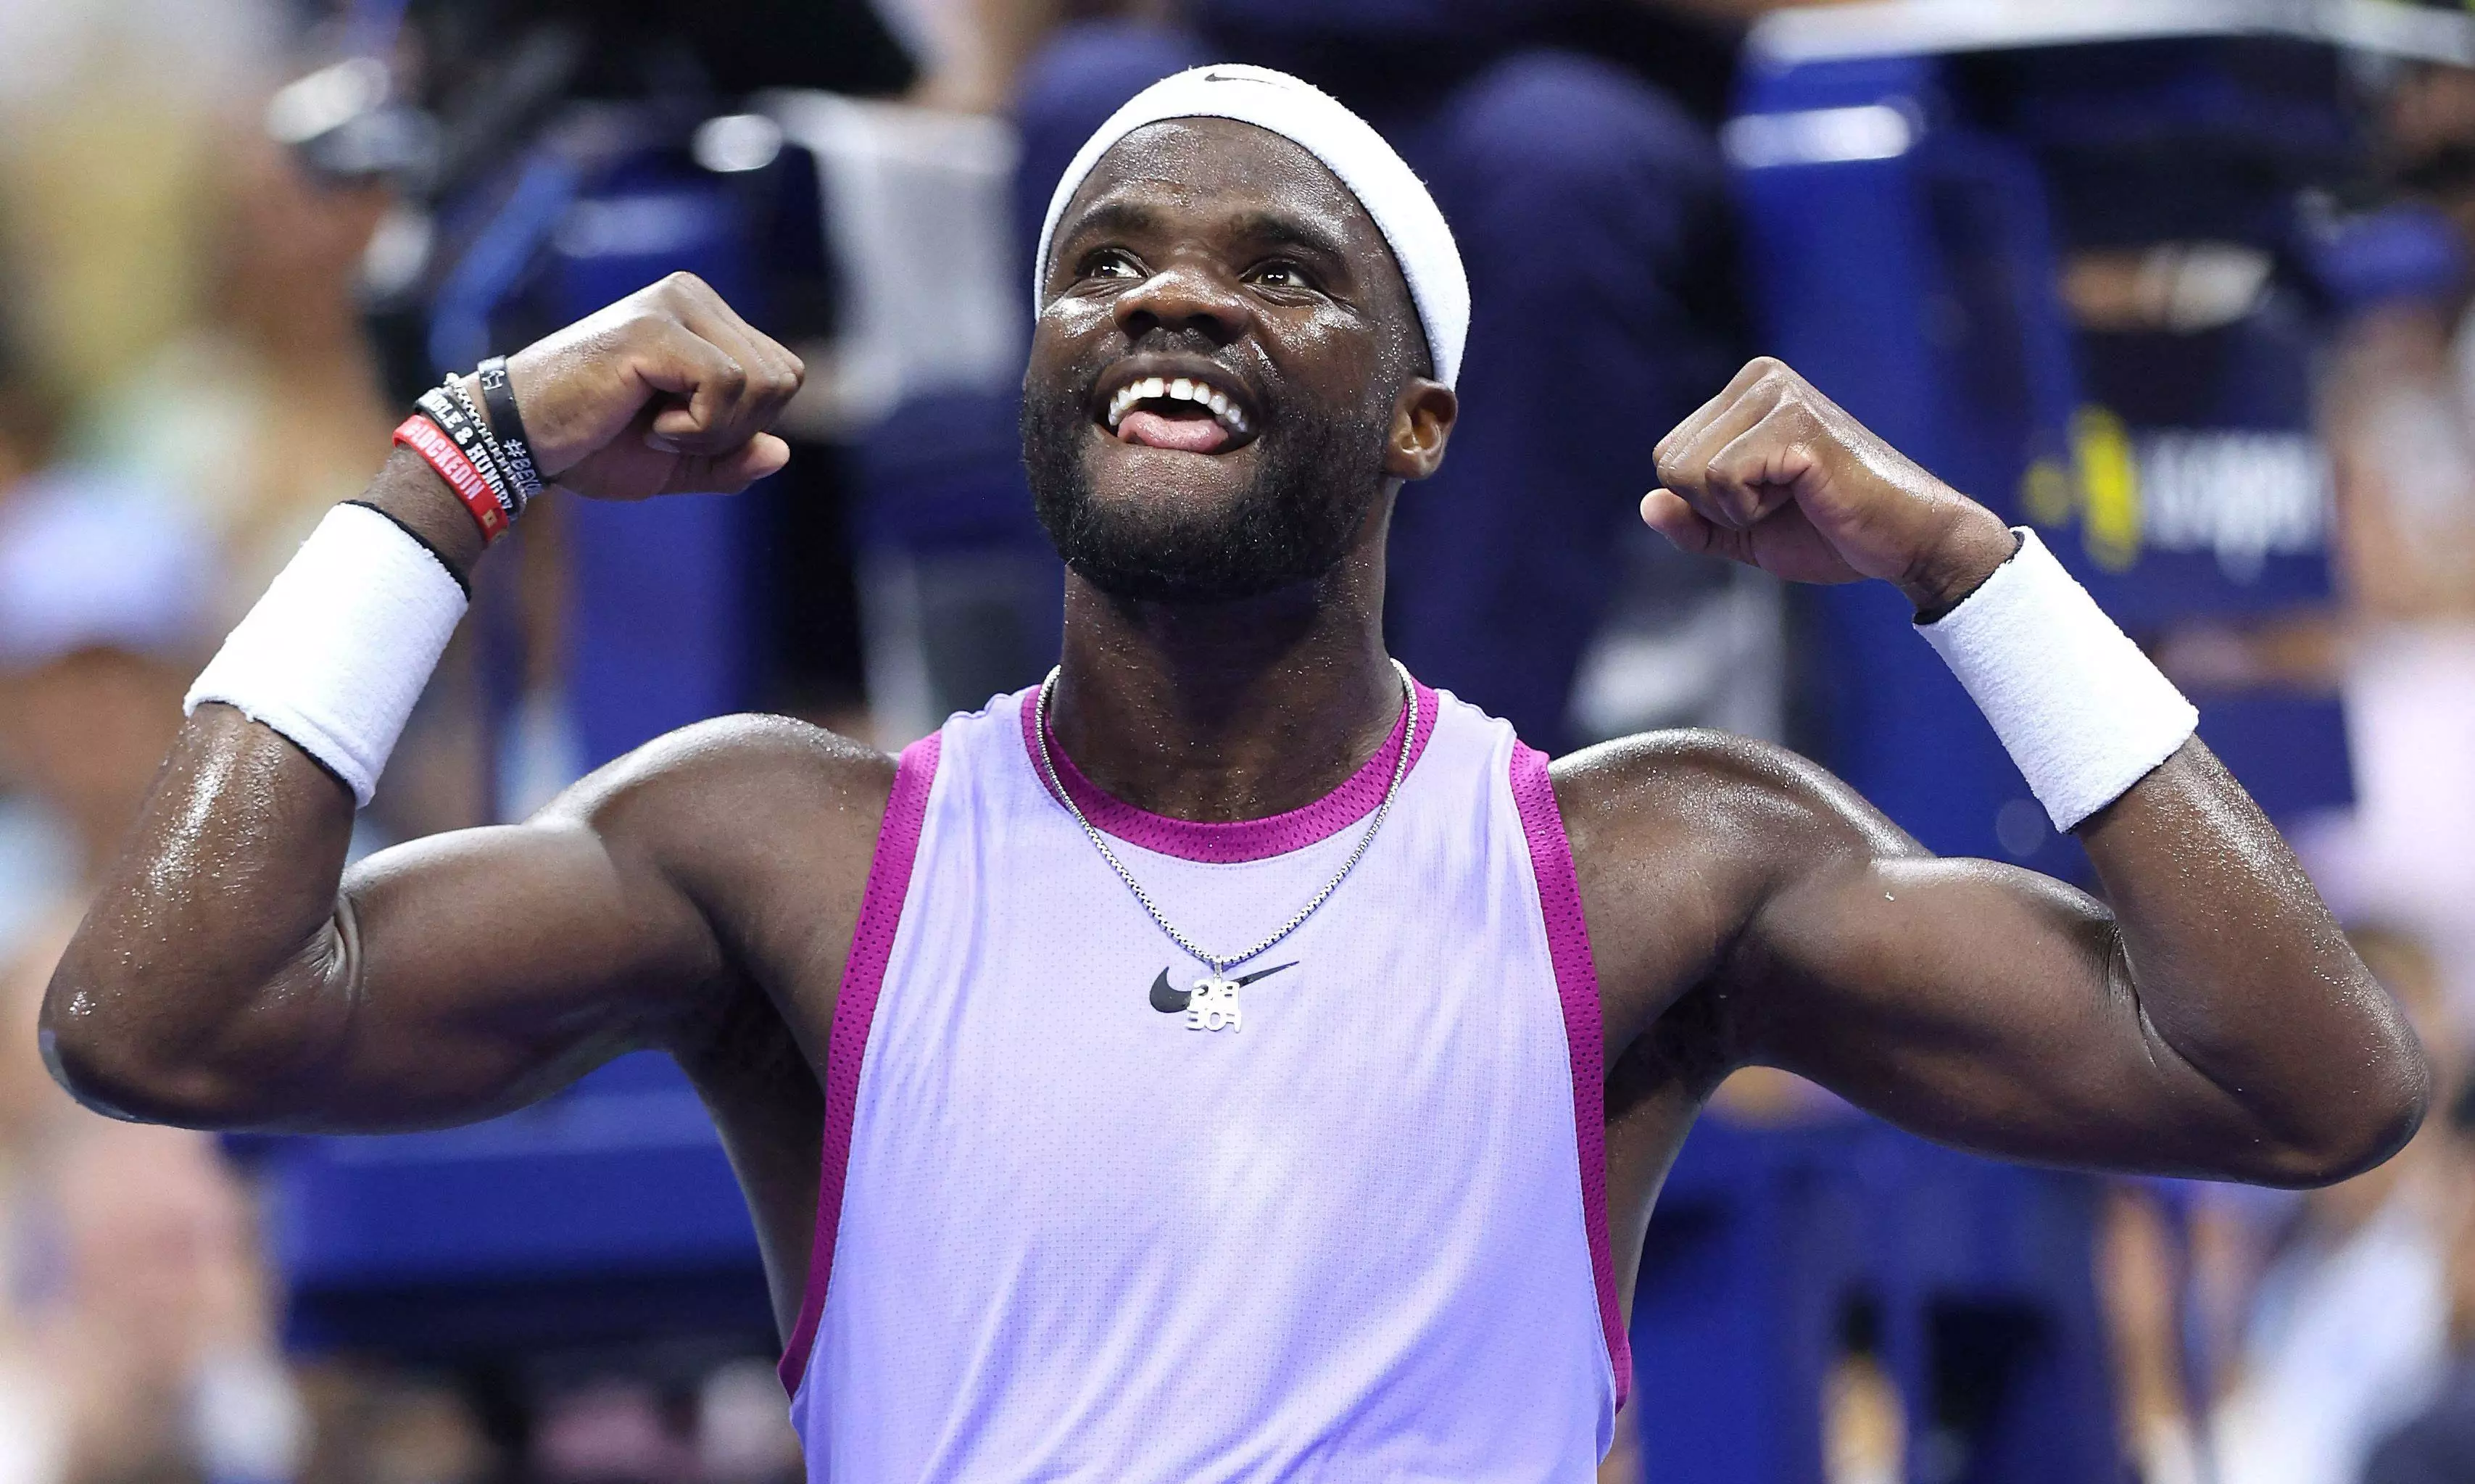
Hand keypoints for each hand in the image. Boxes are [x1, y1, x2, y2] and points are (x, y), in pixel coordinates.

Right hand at [491, 273, 804, 500]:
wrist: (519, 441)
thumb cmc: (591, 446)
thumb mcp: (676, 463)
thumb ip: (731, 459)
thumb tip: (781, 452)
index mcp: (706, 316)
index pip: (783, 375)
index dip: (748, 424)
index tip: (684, 430)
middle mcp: (694, 297)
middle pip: (784, 378)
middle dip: (738, 429)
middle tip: (670, 433)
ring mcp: (674, 305)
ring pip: (764, 383)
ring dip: (715, 431)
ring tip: (656, 427)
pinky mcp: (654, 328)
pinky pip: (728, 386)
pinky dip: (697, 429)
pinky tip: (650, 426)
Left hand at [1643, 358, 2016, 613]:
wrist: (1904, 542)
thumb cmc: (1830, 532)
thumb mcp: (1744, 533)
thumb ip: (1693, 523)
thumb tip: (1647, 504)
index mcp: (1745, 392)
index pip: (1667, 458)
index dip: (1705, 503)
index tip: (1767, 500)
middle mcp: (1760, 378)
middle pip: (1670, 464)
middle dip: (1715, 507)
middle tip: (1783, 502)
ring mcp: (1779, 395)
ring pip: (1689, 473)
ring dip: (1736, 510)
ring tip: (1795, 497)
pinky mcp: (1796, 424)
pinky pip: (1723, 480)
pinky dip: (1752, 510)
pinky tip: (1804, 496)